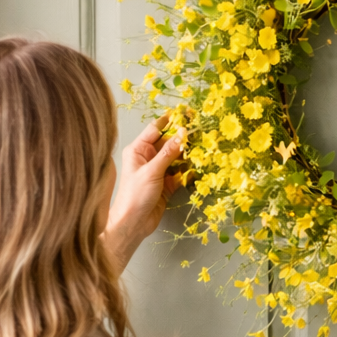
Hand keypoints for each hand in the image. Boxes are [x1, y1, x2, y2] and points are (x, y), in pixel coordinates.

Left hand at [101, 118, 185, 272]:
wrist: (134, 224)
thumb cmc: (134, 196)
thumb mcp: (152, 171)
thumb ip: (168, 153)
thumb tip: (182, 134)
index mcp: (138, 150)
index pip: (156, 129)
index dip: (171, 120)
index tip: (186, 113)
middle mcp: (147, 158)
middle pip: (168, 142)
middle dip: (183, 138)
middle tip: (200, 131)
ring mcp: (158, 171)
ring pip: (177, 157)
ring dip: (189, 154)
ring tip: (203, 148)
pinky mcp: (166, 184)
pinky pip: (180, 172)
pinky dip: (189, 170)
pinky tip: (198, 166)